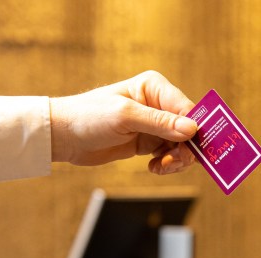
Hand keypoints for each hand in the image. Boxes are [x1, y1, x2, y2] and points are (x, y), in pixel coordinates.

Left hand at [49, 71, 197, 174]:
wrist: (64, 136)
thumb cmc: (89, 117)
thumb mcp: (125, 117)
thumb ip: (160, 123)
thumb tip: (192, 129)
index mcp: (155, 87)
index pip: (188, 109)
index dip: (196, 130)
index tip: (194, 149)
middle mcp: (159, 104)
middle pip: (190, 130)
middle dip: (185, 149)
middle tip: (172, 162)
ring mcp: (155, 124)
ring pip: (183, 146)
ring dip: (176, 160)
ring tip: (160, 166)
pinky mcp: (150, 141)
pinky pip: (171, 155)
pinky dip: (167, 164)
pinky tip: (154, 167)